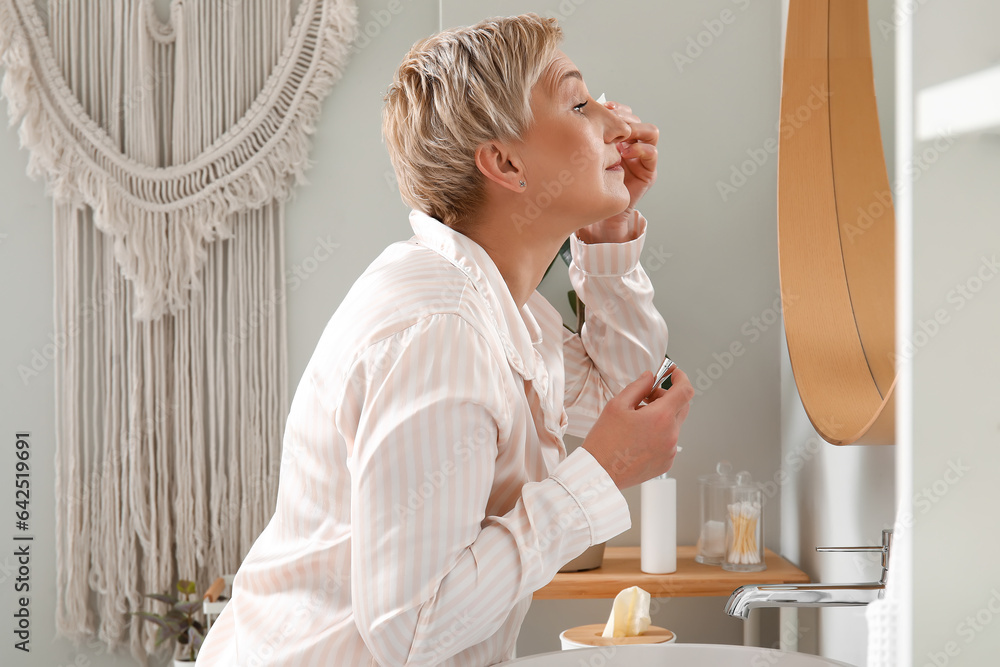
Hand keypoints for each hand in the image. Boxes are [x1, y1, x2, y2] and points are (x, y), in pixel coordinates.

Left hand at [578, 101, 658, 241]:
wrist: (597, 216)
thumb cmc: (585, 186)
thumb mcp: (581, 156)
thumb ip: (582, 138)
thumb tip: (571, 115)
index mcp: (616, 137)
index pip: (622, 113)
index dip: (615, 108)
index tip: (602, 106)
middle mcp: (630, 144)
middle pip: (635, 119)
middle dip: (623, 117)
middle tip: (611, 119)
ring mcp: (641, 157)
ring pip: (649, 132)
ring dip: (635, 130)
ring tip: (619, 137)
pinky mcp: (647, 171)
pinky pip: (651, 153)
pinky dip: (640, 149)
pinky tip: (625, 153)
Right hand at [582, 368, 693, 490]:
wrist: (600, 472)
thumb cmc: (605, 442)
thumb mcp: (617, 405)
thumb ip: (638, 386)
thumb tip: (649, 378)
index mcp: (661, 417)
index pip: (685, 390)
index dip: (681, 377)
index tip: (674, 373)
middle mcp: (670, 435)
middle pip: (682, 406)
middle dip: (667, 397)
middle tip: (647, 397)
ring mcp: (670, 450)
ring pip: (674, 424)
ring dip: (661, 416)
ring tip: (638, 420)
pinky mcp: (666, 462)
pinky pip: (669, 441)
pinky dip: (659, 433)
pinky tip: (639, 436)